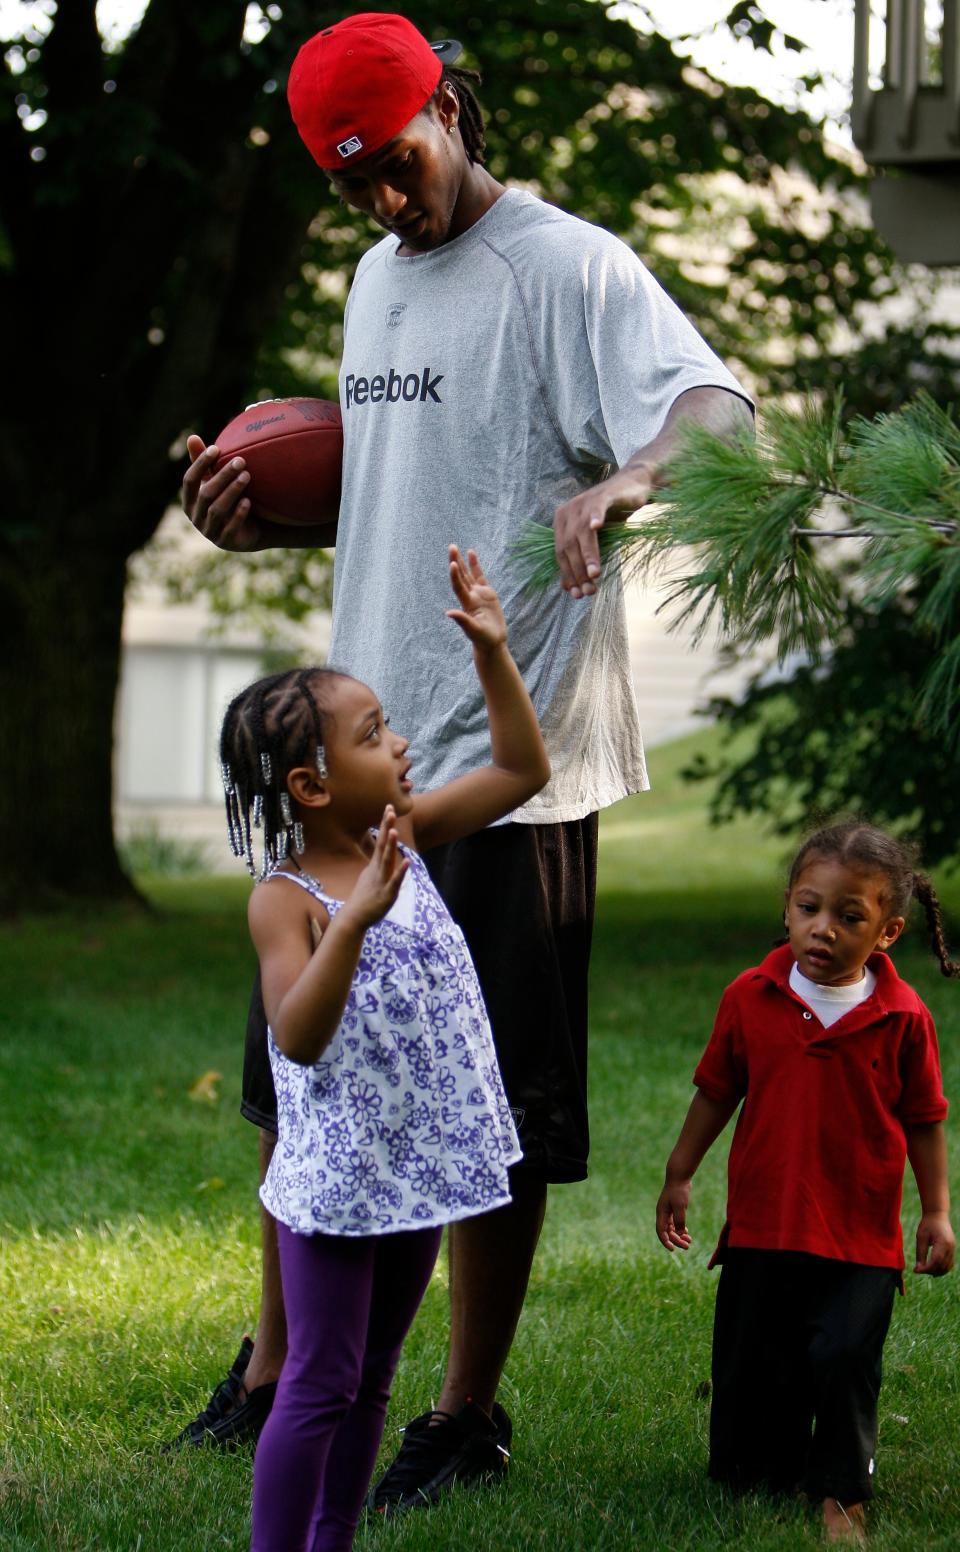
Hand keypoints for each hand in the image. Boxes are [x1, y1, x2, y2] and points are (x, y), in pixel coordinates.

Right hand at [181, 433, 267, 552]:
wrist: (249, 530)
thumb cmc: (228, 500)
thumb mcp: (216, 481)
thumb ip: (203, 462)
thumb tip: (191, 436)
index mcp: (189, 501)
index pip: (189, 480)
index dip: (200, 464)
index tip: (216, 448)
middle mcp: (196, 517)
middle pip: (206, 493)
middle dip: (223, 476)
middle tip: (240, 460)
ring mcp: (210, 531)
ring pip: (217, 510)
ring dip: (232, 491)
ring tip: (247, 476)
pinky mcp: (226, 542)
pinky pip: (230, 528)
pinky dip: (238, 514)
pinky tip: (248, 501)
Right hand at [341, 808, 408, 929]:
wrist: (354, 918)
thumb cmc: (364, 897)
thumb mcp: (370, 876)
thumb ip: (376, 865)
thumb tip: (380, 855)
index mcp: (374, 865)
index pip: (380, 840)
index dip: (385, 824)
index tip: (389, 807)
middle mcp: (377, 869)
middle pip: (382, 845)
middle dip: (387, 827)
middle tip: (390, 809)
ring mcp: (381, 881)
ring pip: (386, 860)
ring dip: (390, 846)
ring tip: (394, 830)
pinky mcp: (387, 894)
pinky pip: (395, 881)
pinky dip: (401, 871)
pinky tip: (407, 861)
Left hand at [446, 546, 506, 653]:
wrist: (491, 643)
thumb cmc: (483, 639)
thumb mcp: (474, 631)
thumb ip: (463, 621)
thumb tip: (449, 613)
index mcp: (467, 604)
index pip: (459, 587)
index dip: (455, 576)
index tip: (453, 563)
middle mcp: (470, 596)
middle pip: (461, 576)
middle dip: (456, 561)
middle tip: (451, 547)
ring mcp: (478, 594)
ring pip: (468, 574)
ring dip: (462, 561)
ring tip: (456, 547)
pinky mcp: (487, 593)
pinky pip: (479, 576)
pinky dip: (475, 565)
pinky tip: (471, 553)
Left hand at [553, 461, 655, 598]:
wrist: (634, 488)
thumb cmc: (614, 517)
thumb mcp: (596, 541)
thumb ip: (583, 560)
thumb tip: (572, 590)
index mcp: (562, 523)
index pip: (561, 554)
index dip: (568, 575)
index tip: (577, 595)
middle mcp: (568, 512)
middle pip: (568, 547)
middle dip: (578, 572)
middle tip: (590, 590)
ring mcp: (583, 502)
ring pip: (581, 533)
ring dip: (588, 555)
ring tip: (594, 574)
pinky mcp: (602, 496)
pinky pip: (595, 508)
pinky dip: (594, 518)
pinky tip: (596, 527)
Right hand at [656, 1177, 692, 1252]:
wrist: (680, 1177)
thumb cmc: (679, 1190)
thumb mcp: (680, 1206)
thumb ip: (679, 1220)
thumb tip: (679, 1234)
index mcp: (661, 1213)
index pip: (661, 1231)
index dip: (665, 1241)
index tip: (673, 1249)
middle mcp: (663, 1214)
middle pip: (668, 1232)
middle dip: (676, 1240)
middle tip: (687, 1246)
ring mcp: (668, 1211)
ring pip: (672, 1228)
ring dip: (679, 1236)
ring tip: (689, 1241)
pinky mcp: (674, 1208)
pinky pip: (675, 1223)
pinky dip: (680, 1229)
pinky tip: (687, 1232)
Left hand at [914, 1211, 955, 1275]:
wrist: (937, 1215)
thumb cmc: (927, 1224)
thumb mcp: (921, 1237)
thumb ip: (920, 1253)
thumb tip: (918, 1269)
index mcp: (943, 1243)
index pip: (936, 1261)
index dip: (926, 1268)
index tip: (916, 1270)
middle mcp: (950, 1247)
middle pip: (941, 1266)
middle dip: (930, 1271)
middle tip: (918, 1270)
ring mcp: (953, 1249)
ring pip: (947, 1267)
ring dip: (936, 1271)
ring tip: (924, 1270)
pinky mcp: (952, 1250)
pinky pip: (949, 1263)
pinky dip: (942, 1268)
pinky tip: (933, 1270)